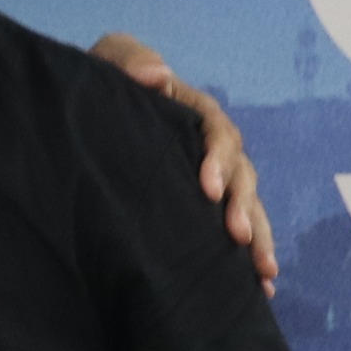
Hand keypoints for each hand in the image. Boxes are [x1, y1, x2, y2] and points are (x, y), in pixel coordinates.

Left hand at [94, 33, 276, 291]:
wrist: (86, 117)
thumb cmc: (101, 86)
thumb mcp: (108, 63)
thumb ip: (128, 61)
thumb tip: (159, 75)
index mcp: (190, 110)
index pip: (215, 130)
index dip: (216, 158)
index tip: (207, 189)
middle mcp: (208, 145)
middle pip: (240, 172)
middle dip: (243, 206)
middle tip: (239, 236)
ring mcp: (210, 177)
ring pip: (246, 204)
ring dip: (259, 237)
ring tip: (264, 272)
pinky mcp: (203, 206)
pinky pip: (234, 229)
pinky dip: (249, 257)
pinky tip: (260, 289)